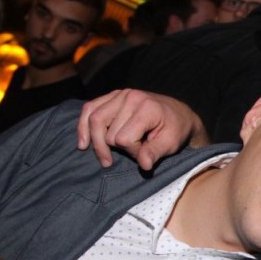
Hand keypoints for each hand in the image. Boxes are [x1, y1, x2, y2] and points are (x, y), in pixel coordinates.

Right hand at [76, 89, 207, 169]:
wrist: (178, 114)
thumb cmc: (175, 130)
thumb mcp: (171, 143)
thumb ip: (156, 153)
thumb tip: (143, 165)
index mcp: (147, 107)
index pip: (125, 139)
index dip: (133, 152)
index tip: (146, 152)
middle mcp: (131, 97)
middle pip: (109, 132)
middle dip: (119, 148)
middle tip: (134, 151)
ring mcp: (120, 94)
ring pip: (95, 121)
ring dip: (97, 142)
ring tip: (104, 159)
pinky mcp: (113, 96)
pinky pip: (89, 109)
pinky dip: (83, 126)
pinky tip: (83, 143)